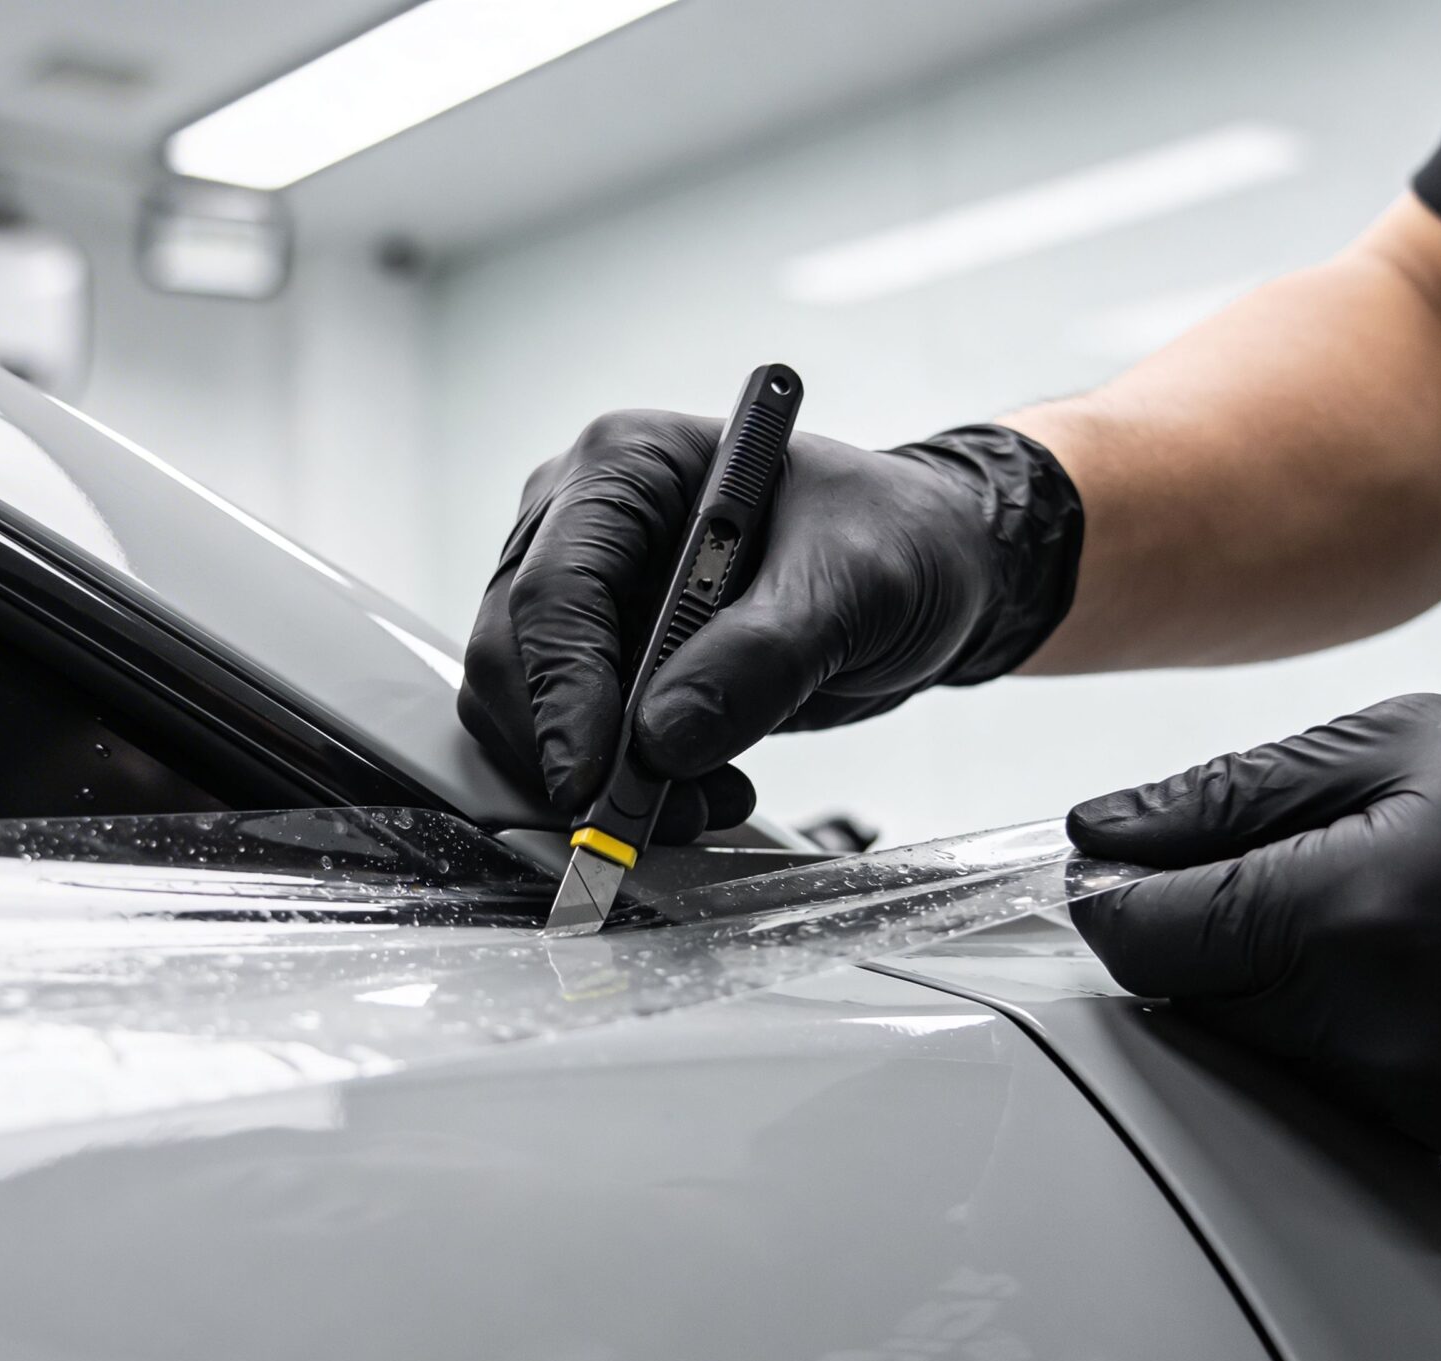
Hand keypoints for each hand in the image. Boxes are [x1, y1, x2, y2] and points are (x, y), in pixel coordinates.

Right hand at [459, 410, 1082, 838]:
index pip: (553, 588)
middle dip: (572, 750)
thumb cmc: (896, 539)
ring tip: (708, 796)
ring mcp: (586, 595)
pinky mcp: (602, 660)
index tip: (591, 780)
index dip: (559, 693)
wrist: (926, 570)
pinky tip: (699, 787)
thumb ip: (762, 655)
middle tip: (660, 813)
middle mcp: (582, 523)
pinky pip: (565, 738)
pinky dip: (617, 784)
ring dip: (596, 778)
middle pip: (513, 654)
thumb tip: (663, 738)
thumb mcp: (855, 584)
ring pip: (522, 708)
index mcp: (627, 466)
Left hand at [1068, 693, 1440, 1197]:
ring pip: (1282, 1065)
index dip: (1110, 902)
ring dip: (1291, 997)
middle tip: (1283, 875)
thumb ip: (1235, 795)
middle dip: (1206, 943)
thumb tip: (1106, 829)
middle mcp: (1385, 1032)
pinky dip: (1377, 1049)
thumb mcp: (1416, 740)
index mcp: (1354, 913)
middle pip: (1203, 1010)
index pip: (1148, 943)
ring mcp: (1440, 1110)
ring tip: (1397, 918)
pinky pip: (1374, 1107)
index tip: (1106, 874)